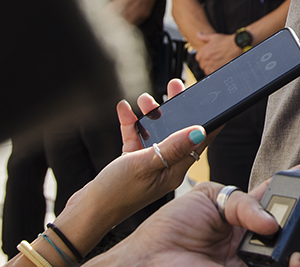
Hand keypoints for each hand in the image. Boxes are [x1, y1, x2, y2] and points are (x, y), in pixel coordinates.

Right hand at [52, 82, 206, 255]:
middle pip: (179, 131)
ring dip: (151, 114)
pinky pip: (136, 137)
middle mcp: (166, 166)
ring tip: (144, 99)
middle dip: (177, 108)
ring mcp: (149, 164)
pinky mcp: (132, 162)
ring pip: (156, 132)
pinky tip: (124, 110)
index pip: (200, 141)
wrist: (85, 213)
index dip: (209, 120)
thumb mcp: (146, 165)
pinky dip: (131, 124)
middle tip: (175, 86)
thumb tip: (199, 131)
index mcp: (175, 170)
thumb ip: (172, 147)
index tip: (214, 100)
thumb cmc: (115, 194)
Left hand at [91, 179, 299, 266]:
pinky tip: (298, 258)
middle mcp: (255, 245)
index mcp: (246, 220)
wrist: (144, 263)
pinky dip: (299, 265)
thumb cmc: (167, 231)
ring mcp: (253, 265)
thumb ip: (244, 202)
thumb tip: (272, 221)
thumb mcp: (209, 199)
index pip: (287, 205)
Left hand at [194, 32, 241, 72]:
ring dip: (209, 68)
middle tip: (212, 61)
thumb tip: (198, 34)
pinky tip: (218, 67)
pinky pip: (212, 73)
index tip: (206, 57)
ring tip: (215, 65)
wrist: (236, 45)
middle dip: (206, 63)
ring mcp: (213, 64)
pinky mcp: (219, 68)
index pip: (198, 58)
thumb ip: (205, 37)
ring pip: (206, 70)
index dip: (202, 57)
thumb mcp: (215, 37)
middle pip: (202, 65)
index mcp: (205, 51)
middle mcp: (208, 58)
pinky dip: (214, 71)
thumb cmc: (227, 41)